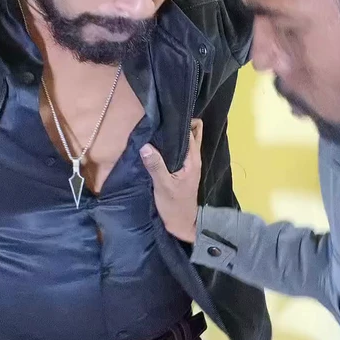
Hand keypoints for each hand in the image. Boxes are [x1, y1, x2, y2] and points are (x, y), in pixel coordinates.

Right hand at [140, 119, 202, 242]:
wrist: (181, 224)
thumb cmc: (174, 206)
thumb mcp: (163, 185)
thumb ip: (155, 165)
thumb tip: (145, 145)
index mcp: (193, 160)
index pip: (192, 132)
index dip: (181, 122)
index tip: (166, 115)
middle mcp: (194, 159)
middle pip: (193, 133)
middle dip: (181, 125)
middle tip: (162, 122)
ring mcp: (189, 164)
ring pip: (186, 141)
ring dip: (176, 135)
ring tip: (158, 131)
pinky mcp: (183, 170)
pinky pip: (180, 151)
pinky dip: (173, 145)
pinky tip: (159, 145)